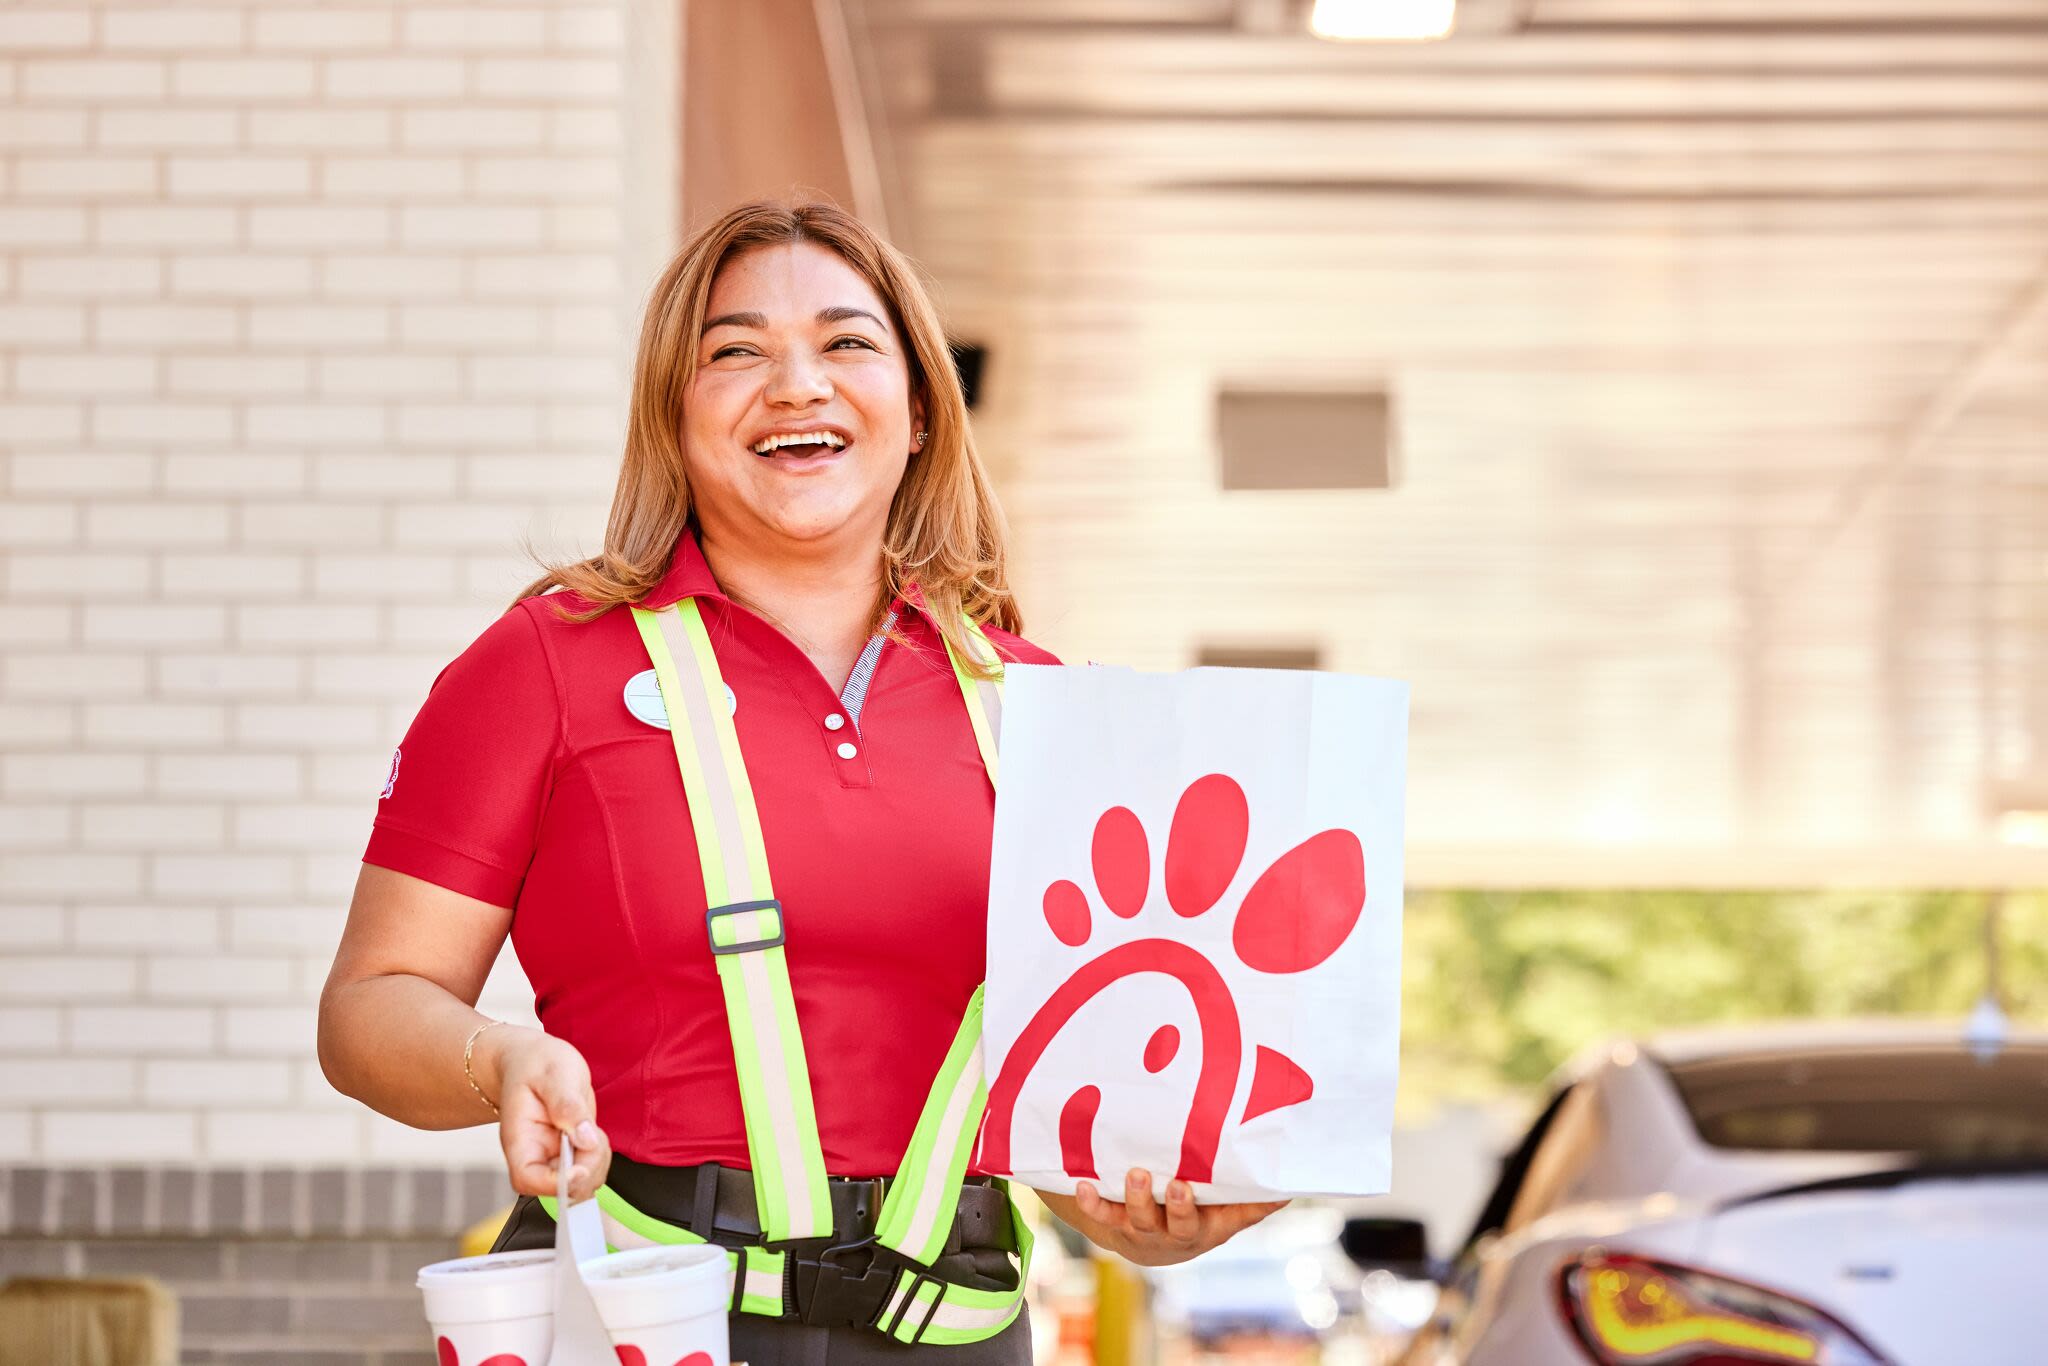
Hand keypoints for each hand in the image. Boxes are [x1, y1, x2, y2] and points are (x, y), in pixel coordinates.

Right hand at [475, 1025, 611, 1200]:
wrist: (532, 1059)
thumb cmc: (536, 1063)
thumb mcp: (554, 1074)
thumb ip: (568, 1106)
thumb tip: (585, 1139)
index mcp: (519, 1138)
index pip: (527, 1179)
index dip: (556, 1183)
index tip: (579, 1168)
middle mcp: (533, 1154)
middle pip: (559, 1189)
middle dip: (586, 1169)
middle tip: (592, 1134)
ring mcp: (552, 1157)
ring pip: (580, 1184)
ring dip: (596, 1162)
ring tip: (589, 1126)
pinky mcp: (570, 1154)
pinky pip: (590, 1170)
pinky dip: (599, 1156)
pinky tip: (591, 1131)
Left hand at [1041, 1168, 1287, 1266]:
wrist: (1146, 1242)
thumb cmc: (1194, 1217)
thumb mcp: (1224, 1212)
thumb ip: (1252, 1199)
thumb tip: (1292, 1183)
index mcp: (1209, 1228)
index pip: (1230, 1220)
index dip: (1238, 1210)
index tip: (1227, 1190)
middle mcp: (1177, 1234)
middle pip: (1181, 1226)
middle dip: (1180, 1207)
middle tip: (1178, 1185)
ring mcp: (1145, 1231)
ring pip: (1141, 1220)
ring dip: (1138, 1198)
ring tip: (1137, 1174)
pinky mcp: (1115, 1224)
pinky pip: (1102, 1216)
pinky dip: (1092, 1203)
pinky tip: (1082, 1186)